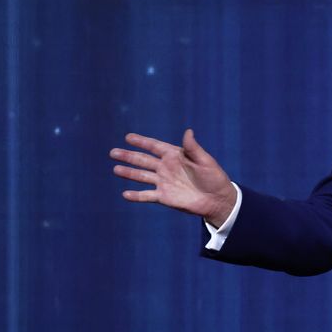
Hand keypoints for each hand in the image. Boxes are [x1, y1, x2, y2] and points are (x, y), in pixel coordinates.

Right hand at [110, 129, 237, 227]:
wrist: (217, 200)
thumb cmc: (214, 177)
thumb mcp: (205, 161)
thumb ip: (193, 148)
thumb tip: (188, 131)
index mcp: (175, 156)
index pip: (155, 146)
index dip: (142, 141)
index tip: (128, 137)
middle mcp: (166, 167)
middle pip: (143, 160)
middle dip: (128, 156)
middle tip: (113, 152)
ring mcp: (163, 182)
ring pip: (142, 176)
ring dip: (129, 173)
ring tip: (116, 169)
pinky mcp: (164, 197)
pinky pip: (147, 195)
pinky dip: (136, 195)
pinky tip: (125, 194)